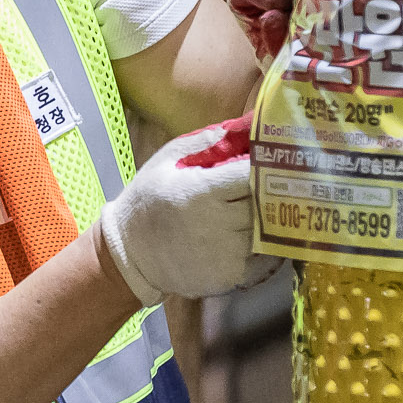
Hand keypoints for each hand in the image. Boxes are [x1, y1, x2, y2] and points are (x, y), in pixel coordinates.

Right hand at [97, 117, 260, 304]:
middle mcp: (219, 224)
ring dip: (267, 218)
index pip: (251, 174)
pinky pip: (262, 255)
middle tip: (272, 183)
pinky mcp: (231, 276)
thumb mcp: (166, 161)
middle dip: (269, 191)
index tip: (270, 160)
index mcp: (202, 191)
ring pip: (267, 229)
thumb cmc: (148, 200)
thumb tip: (243, 126)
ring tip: (261, 208)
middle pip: (265, 202)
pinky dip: (262, 244)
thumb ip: (204, 141)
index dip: (264, 166)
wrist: (130, 253)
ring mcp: (227, 253)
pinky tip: (250, 233)